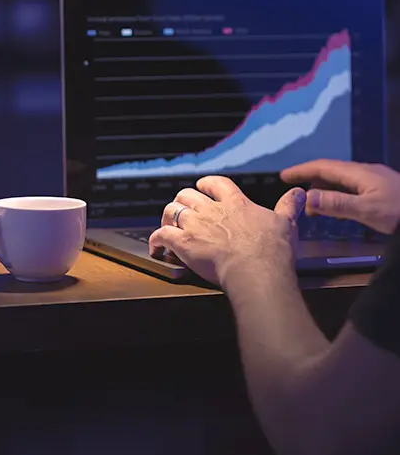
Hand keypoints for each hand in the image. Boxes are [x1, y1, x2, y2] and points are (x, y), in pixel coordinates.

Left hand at [149, 177, 305, 289]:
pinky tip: (157, 246)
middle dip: (183, 200)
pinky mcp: (183, 243)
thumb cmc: (272, 249)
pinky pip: (161, 235)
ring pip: (172, 210)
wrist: (257, 270)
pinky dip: (156, 240)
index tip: (203, 186)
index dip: (207, 183)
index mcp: (235, 202)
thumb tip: (299, 193)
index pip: (216, 183)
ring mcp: (196, 225)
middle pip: (187, 194)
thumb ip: (289, 206)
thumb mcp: (286, 222)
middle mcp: (212, 210)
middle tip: (184, 208)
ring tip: (168, 223)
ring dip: (168, 215)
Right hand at [281, 160, 399, 235]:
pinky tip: (338, 206)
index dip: (302, 170)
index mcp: (359, 173)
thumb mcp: (368, 211)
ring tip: (311, 203)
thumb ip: (337, 203)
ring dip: (324, 188)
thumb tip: (308, 196)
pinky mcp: (382, 190)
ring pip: (342, 180)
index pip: (323, 167)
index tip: (284, 176)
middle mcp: (365, 173)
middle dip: (310, 179)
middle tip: (295, 193)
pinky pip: (352, 188)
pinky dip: (337, 194)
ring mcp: (375, 180)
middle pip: (331, 171)